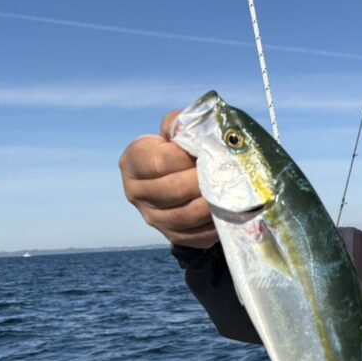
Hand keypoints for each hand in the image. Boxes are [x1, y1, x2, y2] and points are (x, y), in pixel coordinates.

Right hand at [119, 111, 217, 248]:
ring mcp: (153, 217)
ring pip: (184, 215)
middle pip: (171, 190)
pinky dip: (214, 224)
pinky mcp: (172, 235)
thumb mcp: (176, 132)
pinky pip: (195, 235)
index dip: (184, 158)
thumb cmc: (179, 149)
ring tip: (228, 192)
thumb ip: (180, 125)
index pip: (158, 162)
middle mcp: (135, 192)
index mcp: (132, 162)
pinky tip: (228, 212)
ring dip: (210, 204)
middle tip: (224, 173)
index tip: (205, 153)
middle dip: (201, 181)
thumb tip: (191, 130)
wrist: (178, 176)